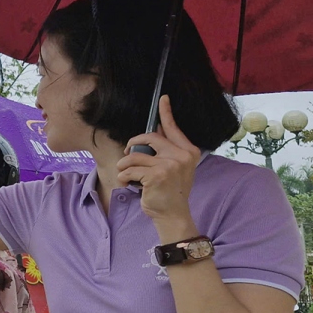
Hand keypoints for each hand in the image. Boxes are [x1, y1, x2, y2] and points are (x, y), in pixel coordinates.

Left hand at [118, 95, 199, 224]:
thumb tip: (155, 131)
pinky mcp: (156, 175)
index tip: (162, 98)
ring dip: (124, 165)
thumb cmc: (170, 191)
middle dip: (132, 144)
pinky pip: (130, 170)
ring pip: (135, 156)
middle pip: (149, 137)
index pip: (173, 128)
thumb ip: (166, 151)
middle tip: (126, 154)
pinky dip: (124, 177)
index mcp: (188, 151)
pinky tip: (128, 184)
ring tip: (126, 174)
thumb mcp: (175, 168)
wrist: (173, 214)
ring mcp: (170, 165)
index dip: (166, 112)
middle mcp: (181, 156)